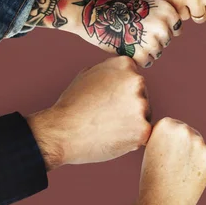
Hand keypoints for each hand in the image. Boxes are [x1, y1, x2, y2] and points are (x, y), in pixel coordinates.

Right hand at [27, 56, 150, 169]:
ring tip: (109, 128)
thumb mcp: (88, 74)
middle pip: (143, 98)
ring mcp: (142, 105)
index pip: (135, 81)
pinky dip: (132, 139)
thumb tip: (124, 71)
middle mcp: (137, 81)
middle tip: (107, 118)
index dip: (121, 94)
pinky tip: (114, 138)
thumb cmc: (71, 105)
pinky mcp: (143, 128)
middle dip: (130, 108)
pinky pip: (144, 134)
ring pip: (144, 116)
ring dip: (132, 124)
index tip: (108, 102)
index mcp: (125, 65)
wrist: (61, 132)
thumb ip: (110, 70)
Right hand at [28, 0, 181, 67]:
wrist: (95, 13)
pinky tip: (124, 44)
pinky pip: (147, 62)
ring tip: (127, 37)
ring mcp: (153, 40)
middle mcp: (164, 24)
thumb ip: (164, 20)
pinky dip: (136, 57)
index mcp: (168, 11)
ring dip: (144, 50)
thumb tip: (176, 33)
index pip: (176, 29)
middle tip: (132, 31)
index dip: (160, 29)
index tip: (144, 23)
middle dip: (152, 40)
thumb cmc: (120, 11)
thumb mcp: (149, 8)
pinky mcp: (141, 54)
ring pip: (157, 53)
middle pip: (166, 42)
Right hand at [138, 118, 205, 204]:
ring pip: (199, 147)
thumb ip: (168, 136)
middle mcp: (183, 129)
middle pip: (189, 134)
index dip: (169, 144)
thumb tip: (185, 132)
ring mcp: (198, 143)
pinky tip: (190, 179)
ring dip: (194, 157)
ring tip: (180, 174)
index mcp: (165, 124)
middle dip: (184, 148)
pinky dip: (203, 168)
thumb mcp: (153, 148)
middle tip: (173, 167)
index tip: (163, 158)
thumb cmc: (152, 179)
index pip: (174, 127)